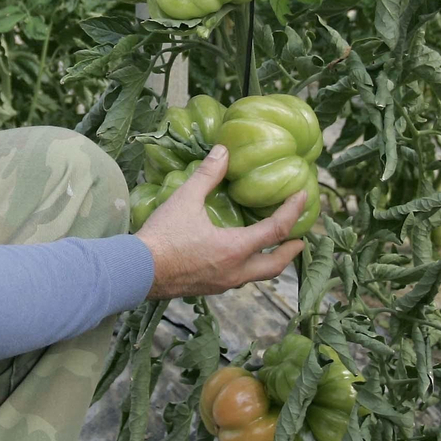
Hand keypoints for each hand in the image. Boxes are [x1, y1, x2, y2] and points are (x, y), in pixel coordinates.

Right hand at [136, 145, 306, 298]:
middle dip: (291, 252)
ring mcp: (223, 284)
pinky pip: (239, 280)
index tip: (304, 197)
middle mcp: (235, 271)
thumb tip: (223, 150)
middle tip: (300, 239)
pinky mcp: (209, 289)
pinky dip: (249, 268)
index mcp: (235, 248)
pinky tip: (238, 258)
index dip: (293, 212)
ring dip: (270, 262)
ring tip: (272, 248)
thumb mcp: (185, 200)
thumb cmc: (163, 236)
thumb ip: (208, 175)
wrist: (137, 272)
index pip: (276, 230)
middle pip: (275, 266)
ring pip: (257, 276)